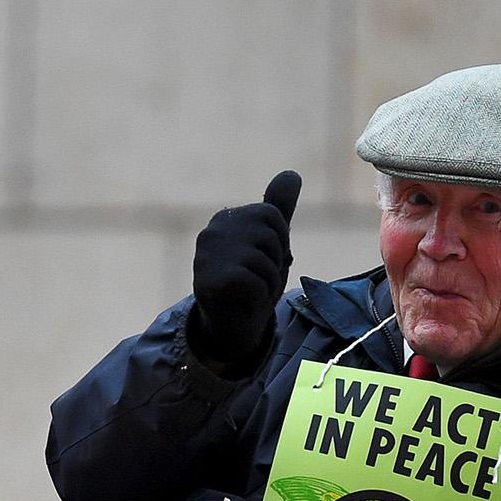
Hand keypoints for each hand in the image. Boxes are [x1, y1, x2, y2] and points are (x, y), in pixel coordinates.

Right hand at [190, 170, 300, 367]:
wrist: (232, 327)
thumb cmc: (251, 282)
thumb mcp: (269, 243)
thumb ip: (278, 209)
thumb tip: (291, 173)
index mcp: (224, 219)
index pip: (271, 216)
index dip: (277, 242)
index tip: (261, 260)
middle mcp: (212, 231)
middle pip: (271, 234)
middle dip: (274, 261)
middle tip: (256, 278)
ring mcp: (209, 255)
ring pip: (266, 258)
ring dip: (269, 280)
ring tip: (251, 290)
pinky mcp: (212, 279)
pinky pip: (258, 279)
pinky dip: (260, 295)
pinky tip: (244, 299)